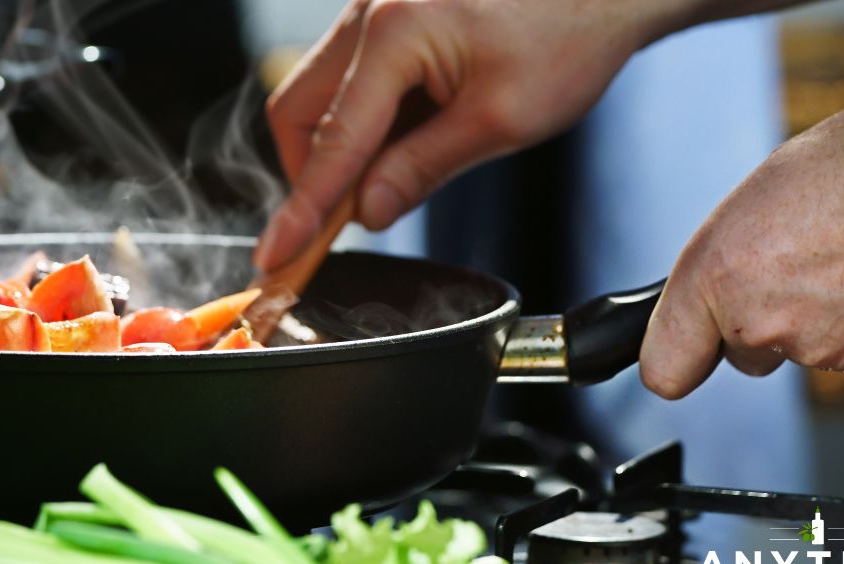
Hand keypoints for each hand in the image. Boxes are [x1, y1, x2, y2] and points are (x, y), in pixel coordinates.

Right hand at [254, 0, 694, 269]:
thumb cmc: (569, 35)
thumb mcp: (500, 120)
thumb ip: (422, 168)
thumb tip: (370, 212)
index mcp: (394, 32)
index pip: (331, 141)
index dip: (302, 209)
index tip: (274, 257)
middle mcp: (369, 8)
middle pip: (298, 109)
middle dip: (311, 173)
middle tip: (344, 222)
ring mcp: (375, 6)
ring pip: (320, 93)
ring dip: (340, 147)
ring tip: (393, 177)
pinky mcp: (390, 12)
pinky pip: (351, 77)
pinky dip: (364, 120)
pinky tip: (408, 139)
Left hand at [640, 82, 843, 398]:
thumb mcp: (766, 192)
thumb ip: (728, 257)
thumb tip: (718, 292)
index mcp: (720, 270)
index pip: (664, 367)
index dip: (678, 356)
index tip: (685, 349)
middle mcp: (763, 320)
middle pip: (742, 350)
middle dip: (761, 318)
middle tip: (803, 260)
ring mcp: (823, 348)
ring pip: (801, 348)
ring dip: (819, 314)